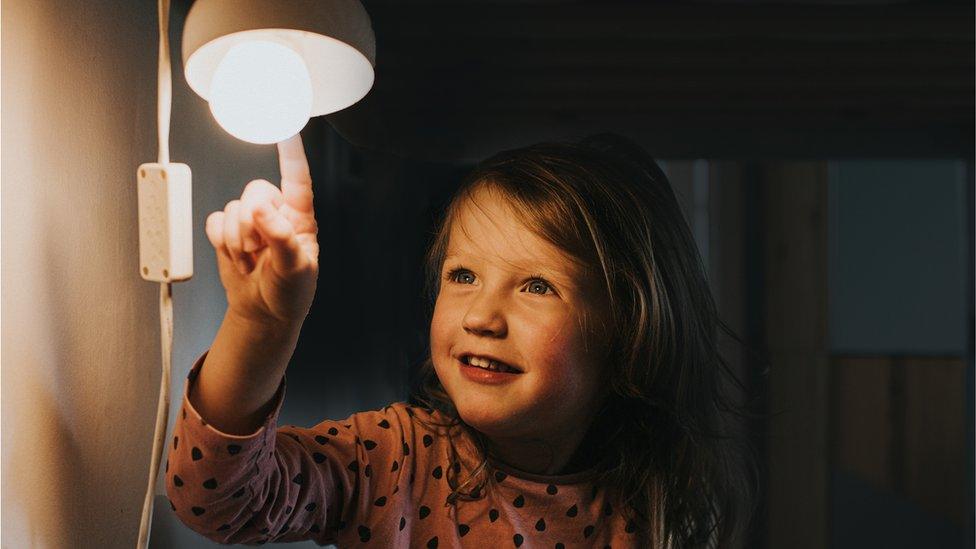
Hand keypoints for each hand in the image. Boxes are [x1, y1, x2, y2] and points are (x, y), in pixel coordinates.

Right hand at [204, 133, 318, 326]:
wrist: (264, 313)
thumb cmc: (290, 291)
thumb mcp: (296, 269)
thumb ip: (281, 237)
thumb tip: (261, 208)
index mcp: (300, 216)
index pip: (297, 178)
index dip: (291, 154)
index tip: (286, 130)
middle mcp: (276, 212)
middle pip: (254, 190)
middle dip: (251, 224)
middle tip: (259, 251)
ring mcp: (250, 221)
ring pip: (232, 208)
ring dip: (237, 240)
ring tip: (252, 261)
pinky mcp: (228, 231)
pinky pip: (214, 221)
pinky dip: (221, 241)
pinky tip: (236, 257)